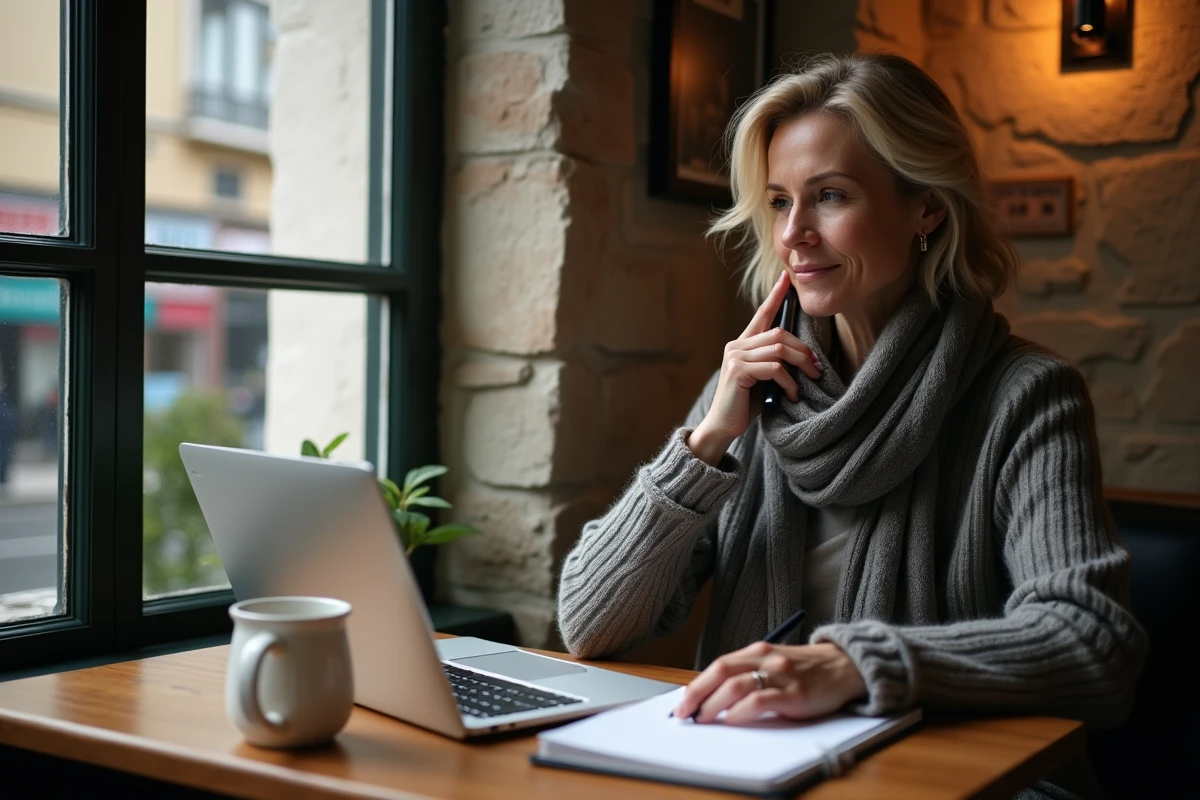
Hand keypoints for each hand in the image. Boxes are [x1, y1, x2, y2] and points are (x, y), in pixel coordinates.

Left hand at [673, 641, 866, 723]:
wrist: (845, 666)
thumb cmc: (806, 668)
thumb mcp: (774, 663)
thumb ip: (749, 673)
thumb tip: (714, 696)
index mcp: (757, 651)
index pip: (718, 665)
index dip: (696, 684)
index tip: (682, 702)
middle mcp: (765, 658)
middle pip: (721, 672)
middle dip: (697, 693)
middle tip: (683, 713)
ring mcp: (780, 674)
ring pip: (735, 685)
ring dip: (714, 704)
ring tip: (703, 719)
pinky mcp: (794, 693)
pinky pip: (759, 701)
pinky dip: (740, 711)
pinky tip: (732, 720)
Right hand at [687, 271, 821, 465]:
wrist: (723, 426)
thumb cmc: (746, 404)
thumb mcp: (763, 379)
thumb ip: (774, 362)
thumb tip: (802, 354)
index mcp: (742, 344)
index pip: (762, 313)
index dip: (776, 296)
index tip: (787, 278)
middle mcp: (736, 346)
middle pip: (778, 333)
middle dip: (803, 350)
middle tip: (817, 368)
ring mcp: (735, 357)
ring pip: (778, 349)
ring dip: (800, 365)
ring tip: (809, 381)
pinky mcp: (738, 371)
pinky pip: (773, 368)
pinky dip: (788, 382)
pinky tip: (791, 395)